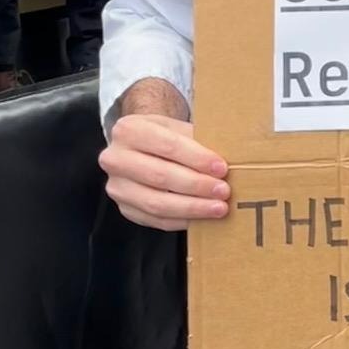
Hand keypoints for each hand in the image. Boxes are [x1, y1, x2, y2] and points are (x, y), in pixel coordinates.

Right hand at [99, 90, 229, 229]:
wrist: (141, 147)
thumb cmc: (166, 136)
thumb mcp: (177, 127)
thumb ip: (198, 139)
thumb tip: (233, 156)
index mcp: (129, 130)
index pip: (167, 146)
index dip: (197, 158)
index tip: (222, 168)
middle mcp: (115, 159)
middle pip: (160, 176)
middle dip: (196, 185)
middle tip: (224, 191)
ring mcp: (117, 187)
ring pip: (156, 203)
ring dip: (192, 207)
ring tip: (218, 208)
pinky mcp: (125, 209)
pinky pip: (155, 220)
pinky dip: (182, 220)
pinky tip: (202, 218)